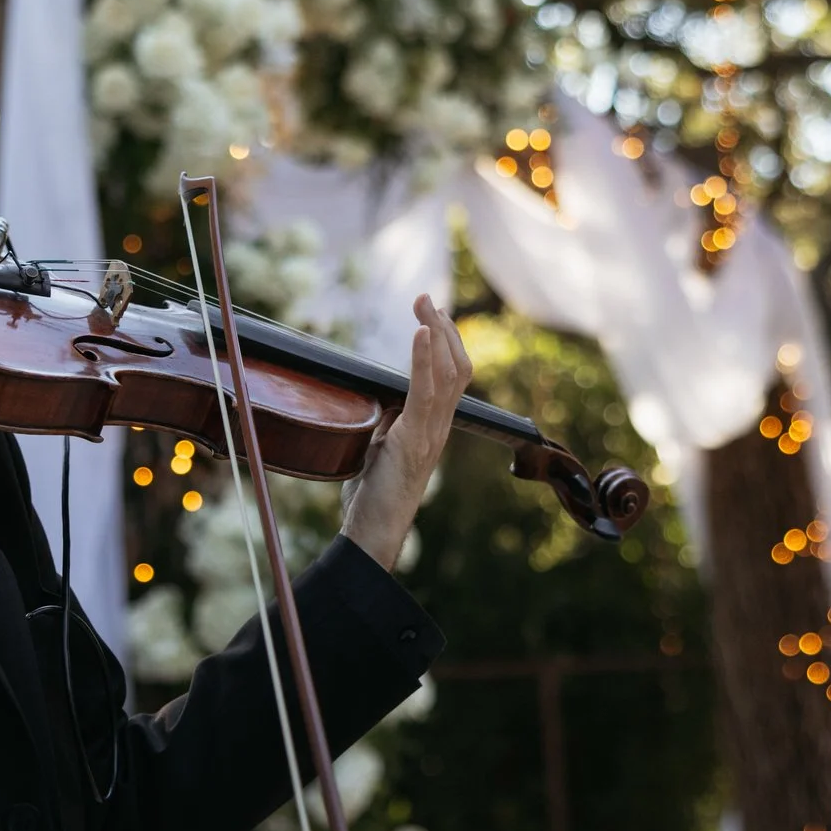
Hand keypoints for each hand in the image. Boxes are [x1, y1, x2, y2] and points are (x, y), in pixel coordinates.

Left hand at [341, 297, 471, 570]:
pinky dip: (424, 358)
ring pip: (450, 373)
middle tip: (425, 299)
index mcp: (432, 425)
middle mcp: (439, 426)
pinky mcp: (414, 439)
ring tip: (425, 305)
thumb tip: (377, 395)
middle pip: (458, 366)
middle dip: (444, 327)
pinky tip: (421, 332)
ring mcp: (431, 433)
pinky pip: (425, 392)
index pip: (451, 374)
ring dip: (437, 333)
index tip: (429, 313)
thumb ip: (385, 418)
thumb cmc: (372, 493)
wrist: (372, 531)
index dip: (445, 341)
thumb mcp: (378, 444)